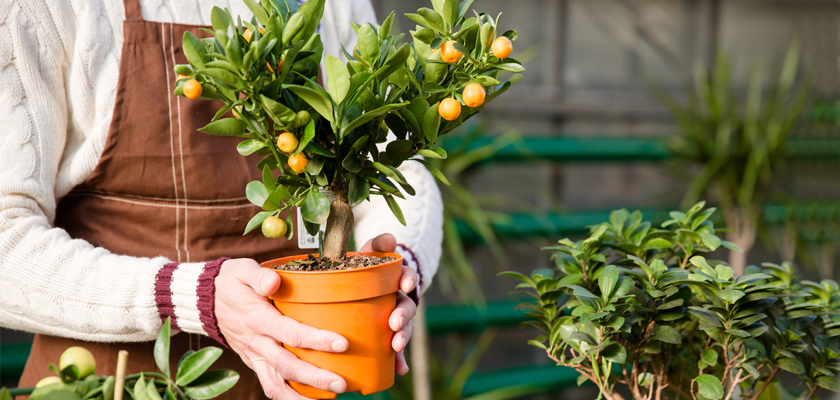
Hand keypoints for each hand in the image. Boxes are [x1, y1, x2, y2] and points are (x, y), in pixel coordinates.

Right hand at [215, 258, 348, 398]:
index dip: (317, 340)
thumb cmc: (230, 282)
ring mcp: (253, 355)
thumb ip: (259, 276)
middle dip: (316, 378)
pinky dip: (287, 396)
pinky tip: (308, 398)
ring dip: (300, 396)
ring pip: (276, 383)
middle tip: (341, 384)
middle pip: (287, 366)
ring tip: (328, 399)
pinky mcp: (253, 362)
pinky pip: (269, 384)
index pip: (291, 333)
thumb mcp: (241, 270)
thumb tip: (274, 281)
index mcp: (258, 319)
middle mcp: (256, 342)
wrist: (203, 300)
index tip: (342, 344)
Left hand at [360, 233, 417, 375]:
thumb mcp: (371, 252)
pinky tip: (400, 370)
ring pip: (404, 329)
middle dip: (403, 316)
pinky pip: (395, 350)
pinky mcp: (388, 336)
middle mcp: (401, 299)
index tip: (406, 284)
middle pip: (407, 307)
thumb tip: (390, 238)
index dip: (409, 280)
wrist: (363, 286)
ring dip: (402, 338)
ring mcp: (396, 319)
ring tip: (396, 347)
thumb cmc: (367, 268)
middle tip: (394, 323)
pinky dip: (399, 360)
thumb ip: (378, 244)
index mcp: (398, 279)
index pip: (409, 277)